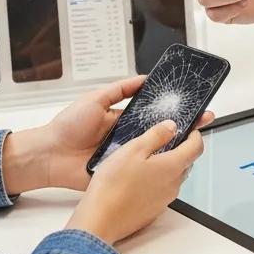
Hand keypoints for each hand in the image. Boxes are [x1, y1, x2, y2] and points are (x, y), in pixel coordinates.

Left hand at [3, 76, 212, 193]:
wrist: (49, 155)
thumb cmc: (68, 126)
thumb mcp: (95, 99)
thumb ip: (119, 89)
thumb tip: (144, 78)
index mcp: (124, 119)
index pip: (154, 113)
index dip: (173, 109)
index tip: (193, 103)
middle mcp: (128, 138)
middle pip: (160, 133)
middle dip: (182, 127)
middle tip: (204, 120)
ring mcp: (126, 157)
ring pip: (155, 153)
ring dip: (172, 148)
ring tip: (194, 139)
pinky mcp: (121, 174)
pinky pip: (141, 172)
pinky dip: (155, 169)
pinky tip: (171, 163)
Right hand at [66, 120, 206, 245]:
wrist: (101, 220)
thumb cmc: (113, 186)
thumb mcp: (133, 150)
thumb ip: (156, 136)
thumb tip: (171, 127)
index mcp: (172, 167)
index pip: (196, 147)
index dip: (195, 135)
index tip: (189, 129)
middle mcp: (173, 185)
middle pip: (186, 162)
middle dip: (180, 149)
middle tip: (165, 140)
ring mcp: (165, 199)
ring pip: (174, 177)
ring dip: (167, 166)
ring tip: (146, 159)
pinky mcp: (154, 210)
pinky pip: (162, 190)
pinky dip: (157, 181)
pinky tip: (138, 179)